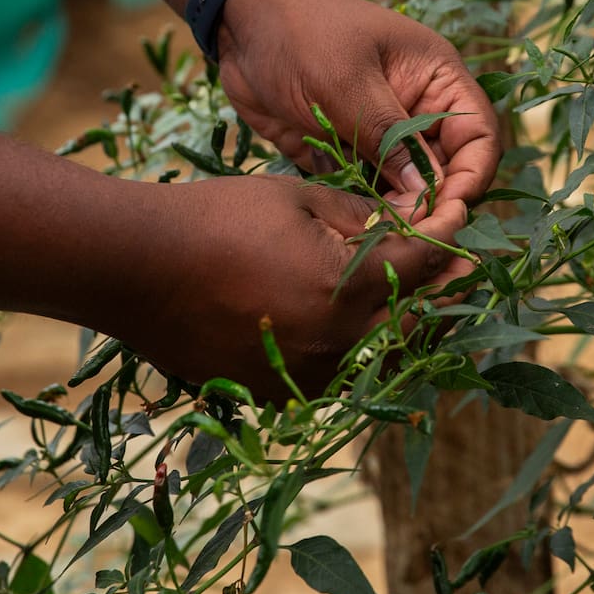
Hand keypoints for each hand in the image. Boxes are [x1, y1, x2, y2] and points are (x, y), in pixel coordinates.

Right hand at [121, 174, 468, 395]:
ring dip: (402, 329)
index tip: (458, 220)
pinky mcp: (277, 395)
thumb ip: (362, 217)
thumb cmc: (217, 218)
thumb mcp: (298, 199)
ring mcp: (307, 378)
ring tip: (410, 297)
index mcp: (348, 291)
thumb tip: (409, 224)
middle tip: (449, 265)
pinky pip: (336, 378)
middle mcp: (337, 345)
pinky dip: (353, 354)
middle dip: (439, 292)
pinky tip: (350, 327)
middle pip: (417, 324)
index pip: (424, 266)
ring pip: (382, 360)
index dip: (448, 239)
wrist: (136, 270)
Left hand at [215, 0, 502, 212]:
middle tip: (406, 236)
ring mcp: (383, 135)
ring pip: (410, 190)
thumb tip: (427, 194)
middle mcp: (418, 111)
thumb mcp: (345, 81)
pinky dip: (364, 211)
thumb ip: (387, 136)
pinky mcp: (350, 154)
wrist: (241, 25)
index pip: (479, 136)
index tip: (446, 213)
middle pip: (449, 171)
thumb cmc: (298, 33)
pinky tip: (350, 226)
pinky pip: (370, 193)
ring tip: (378, 236)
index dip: (470, 177)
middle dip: (434, 206)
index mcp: (436, 79)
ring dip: (398, 215)